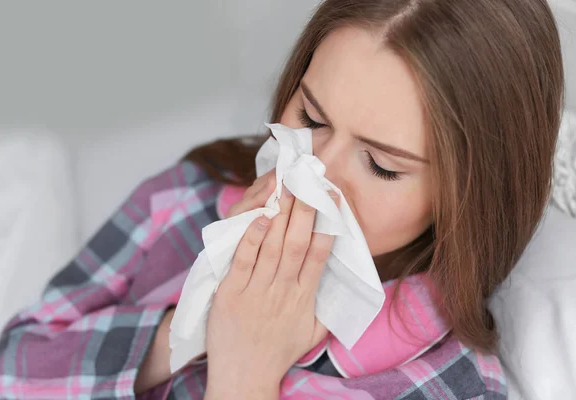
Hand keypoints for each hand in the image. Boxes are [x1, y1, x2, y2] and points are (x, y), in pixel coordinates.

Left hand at [204, 174, 336, 397]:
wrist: (244, 378)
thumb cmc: (278, 354)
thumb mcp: (311, 334)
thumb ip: (328, 310)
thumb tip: (344, 289)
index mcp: (304, 298)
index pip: (319, 254)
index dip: (326, 223)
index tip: (331, 199)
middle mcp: (283, 291)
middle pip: (297, 243)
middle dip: (304, 209)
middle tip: (307, 180)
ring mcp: (256, 292)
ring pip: (273, 247)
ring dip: (280, 216)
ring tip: (286, 187)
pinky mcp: (231, 294)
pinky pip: (244, 261)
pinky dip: (252, 238)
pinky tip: (260, 217)